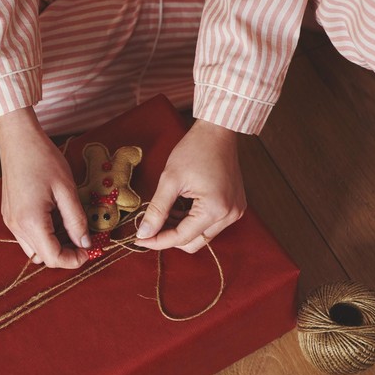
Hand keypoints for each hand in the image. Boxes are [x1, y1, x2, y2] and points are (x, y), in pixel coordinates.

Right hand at [0, 107, 90, 267]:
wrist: (18, 140)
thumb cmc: (43, 159)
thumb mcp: (66, 190)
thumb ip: (76, 221)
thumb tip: (85, 244)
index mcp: (31, 221)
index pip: (53, 258)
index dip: (74, 260)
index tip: (90, 250)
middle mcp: (17, 226)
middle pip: (43, 258)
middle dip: (66, 254)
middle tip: (83, 238)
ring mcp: (10, 222)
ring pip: (35, 250)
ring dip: (54, 245)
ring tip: (69, 225)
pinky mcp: (9, 215)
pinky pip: (28, 237)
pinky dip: (44, 235)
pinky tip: (55, 217)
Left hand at [135, 119, 245, 252]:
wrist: (217, 131)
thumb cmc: (195, 149)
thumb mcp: (170, 180)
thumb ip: (157, 210)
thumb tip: (144, 234)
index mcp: (215, 209)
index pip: (182, 238)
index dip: (158, 241)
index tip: (140, 239)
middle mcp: (229, 215)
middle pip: (194, 243)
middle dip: (170, 237)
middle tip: (150, 226)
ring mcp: (234, 212)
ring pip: (202, 236)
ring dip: (181, 228)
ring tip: (166, 211)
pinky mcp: (234, 207)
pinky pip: (210, 225)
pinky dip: (192, 221)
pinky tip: (180, 207)